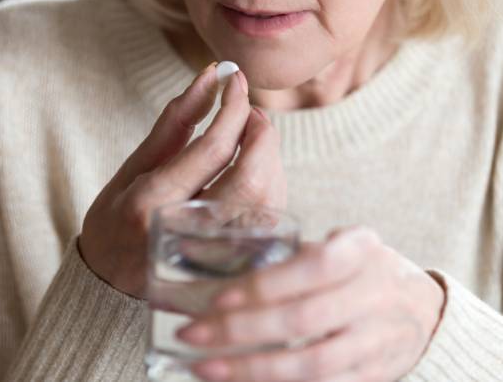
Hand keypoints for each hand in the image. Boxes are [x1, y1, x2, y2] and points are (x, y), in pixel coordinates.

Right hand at [79, 62, 285, 297]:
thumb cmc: (116, 219)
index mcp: (152, 204)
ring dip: (268, 156)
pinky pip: (269, 218)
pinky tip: (253, 169)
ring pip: (269, 198)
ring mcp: (214, 255)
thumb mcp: (133, 167)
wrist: (111, 281)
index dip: (232, 107)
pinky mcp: (233, 265)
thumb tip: (208, 78)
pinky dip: (270, 182)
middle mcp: (188, 233)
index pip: (213, 149)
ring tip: (247, 136)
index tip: (233, 78)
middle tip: (247, 109)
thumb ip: (174, 123)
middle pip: (253, 177)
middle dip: (261, 131)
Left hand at [178, 227, 445, 381]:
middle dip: (240, 331)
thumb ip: (289, 254)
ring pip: (311, 365)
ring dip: (251, 370)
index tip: (217, 299)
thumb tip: (199, 256)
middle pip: (303, 320)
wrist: (421, 308)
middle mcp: (372, 295)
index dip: (264, 285)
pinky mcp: (372, 376)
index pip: (312, 266)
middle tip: (192, 334)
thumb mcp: (336, 245)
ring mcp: (374, 341)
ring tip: (203, 368)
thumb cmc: (362, 270)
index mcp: (359, 252)